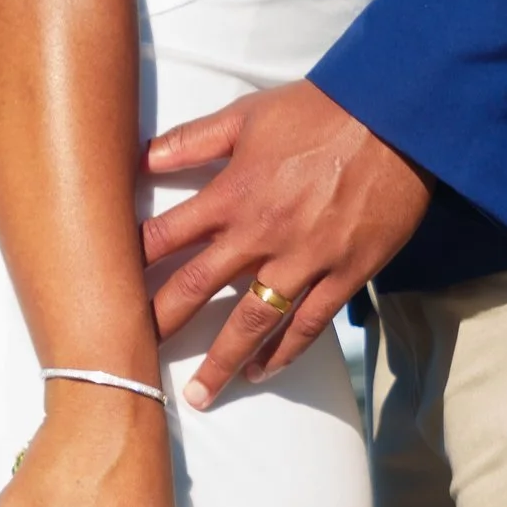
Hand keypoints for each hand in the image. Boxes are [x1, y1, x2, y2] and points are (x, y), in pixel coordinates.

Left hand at [143, 82, 430, 405]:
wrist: (398, 118)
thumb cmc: (321, 111)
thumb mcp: (248, 115)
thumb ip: (194, 140)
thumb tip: (142, 156)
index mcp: (231, 195)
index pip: (165, 237)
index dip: (133, 263)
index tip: (107, 289)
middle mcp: (260, 235)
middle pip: (195, 289)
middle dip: (161, 325)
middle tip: (132, 357)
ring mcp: (303, 260)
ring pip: (250, 323)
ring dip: (221, 362)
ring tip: (198, 396)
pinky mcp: (343, 274)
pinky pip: (308, 324)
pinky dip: (284, 353)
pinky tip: (262, 372)